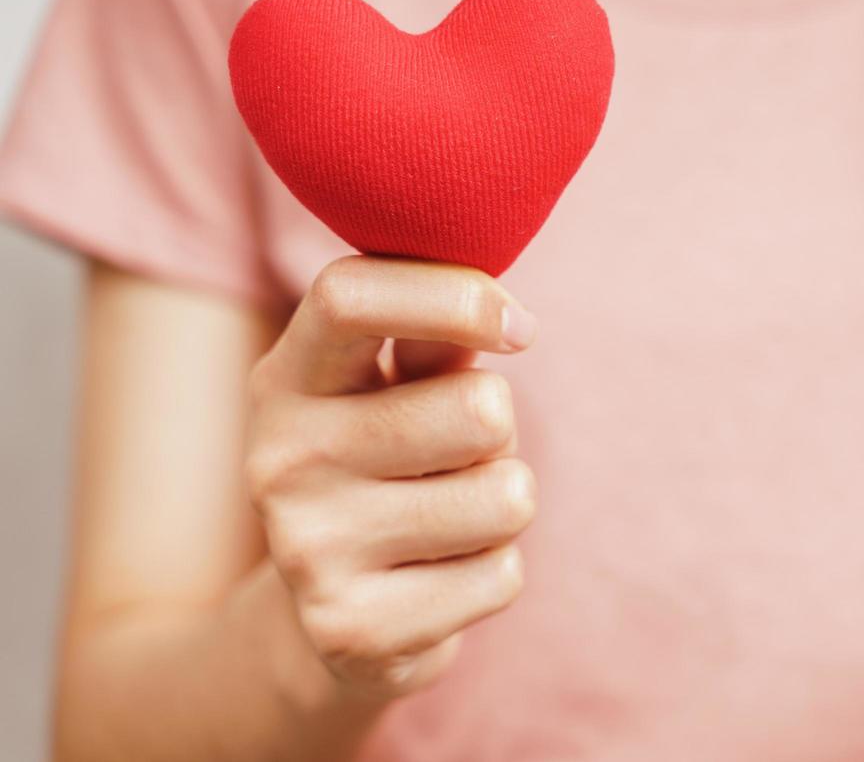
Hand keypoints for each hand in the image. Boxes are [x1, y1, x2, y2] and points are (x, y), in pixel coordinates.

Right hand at [244, 256, 538, 699]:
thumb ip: (435, 334)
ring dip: (503, 504)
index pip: (350, 296)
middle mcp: (281, 459)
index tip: (518, 329)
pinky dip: (493, 574)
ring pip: (507, 498)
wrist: (328, 619)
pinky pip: (504, 576)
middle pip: (481, 409)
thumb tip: (495, 309)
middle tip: (453, 459)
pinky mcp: (354, 630)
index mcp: (288, 378)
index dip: (457, 296)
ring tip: (446, 515)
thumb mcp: (395, 387)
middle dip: (499, 433)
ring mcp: (308, 549)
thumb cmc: (388, 464)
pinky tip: (436, 577)